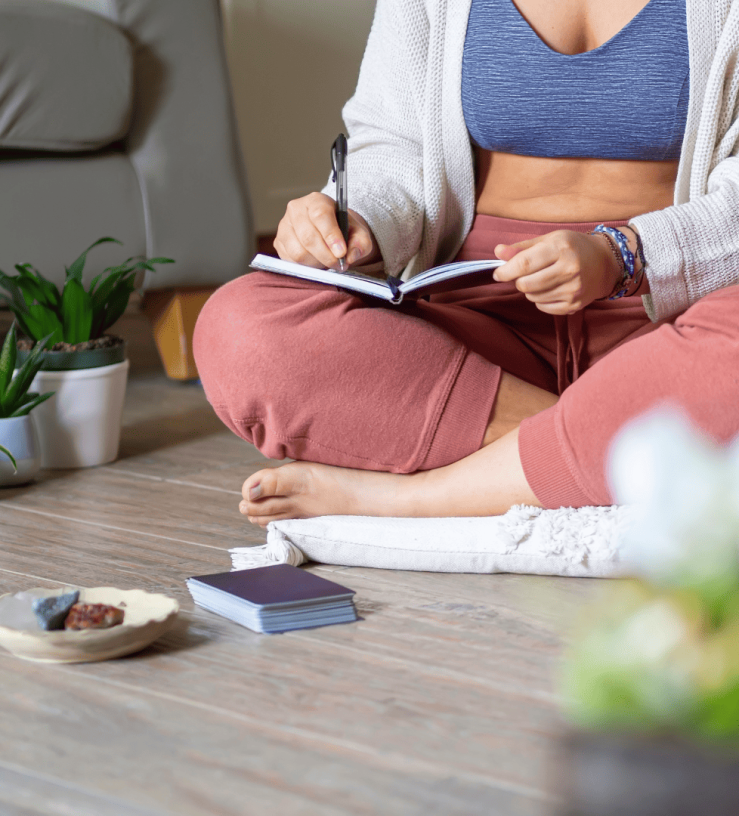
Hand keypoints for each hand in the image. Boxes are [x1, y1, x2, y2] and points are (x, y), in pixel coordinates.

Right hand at [274, 192, 379, 269]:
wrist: (331, 232)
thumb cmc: (344, 230)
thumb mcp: (359, 233)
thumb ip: (361, 242)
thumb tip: (351, 256)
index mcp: (316, 201)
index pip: (320, 216)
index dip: (331, 236)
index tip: (341, 252)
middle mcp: (296, 210)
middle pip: (308, 238)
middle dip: (326, 256)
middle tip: (339, 264)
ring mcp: (284, 226)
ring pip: (298, 252)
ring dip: (317, 263)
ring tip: (328, 262)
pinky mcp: (279, 243)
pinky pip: (291, 261)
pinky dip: (307, 267)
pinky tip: (317, 262)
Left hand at [493, 230, 621, 314]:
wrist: (605, 263)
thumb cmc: (573, 247)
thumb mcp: (549, 239)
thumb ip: (522, 248)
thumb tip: (498, 251)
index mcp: (561, 248)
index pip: (524, 264)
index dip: (506, 271)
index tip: (498, 274)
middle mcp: (569, 269)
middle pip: (525, 285)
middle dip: (519, 281)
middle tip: (526, 274)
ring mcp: (573, 290)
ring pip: (532, 297)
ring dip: (530, 290)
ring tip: (543, 279)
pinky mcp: (574, 305)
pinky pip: (543, 307)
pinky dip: (540, 300)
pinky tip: (551, 289)